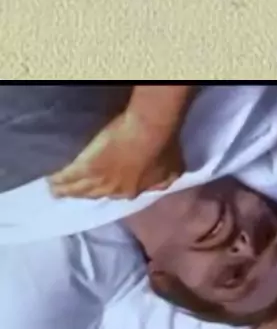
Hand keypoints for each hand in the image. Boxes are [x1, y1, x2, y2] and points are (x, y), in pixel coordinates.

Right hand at [49, 108, 184, 199]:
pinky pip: (70, 177)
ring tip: (57, 191)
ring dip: (68, 190)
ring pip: (80, 188)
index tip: (103, 191)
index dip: (109, 192)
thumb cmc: (163, 147)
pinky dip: (61, 180)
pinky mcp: (87, 167)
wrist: (149, 133)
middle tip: (73, 195)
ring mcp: (100, 180)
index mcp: (133, 190)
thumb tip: (163, 186)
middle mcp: (115, 190)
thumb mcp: (171, 169)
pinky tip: (52, 181)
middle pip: (95, 194)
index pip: (118, 195)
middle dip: (85, 194)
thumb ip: (164, 179)